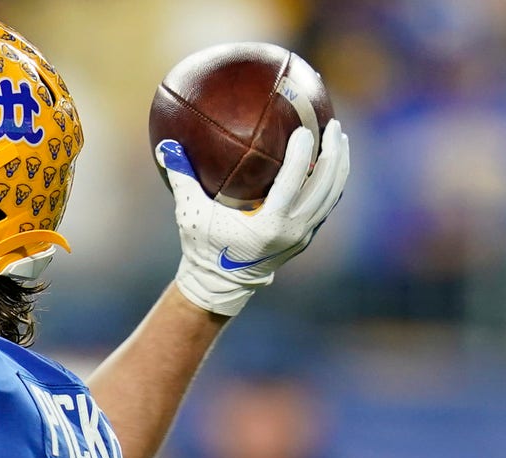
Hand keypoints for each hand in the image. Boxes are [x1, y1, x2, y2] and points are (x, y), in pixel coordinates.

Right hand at [156, 118, 349, 315]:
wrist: (220, 283)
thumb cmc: (203, 247)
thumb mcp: (190, 214)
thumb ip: (181, 179)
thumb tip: (166, 147)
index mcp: (269, 224)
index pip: (294, 182)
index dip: (302, 154)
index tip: (304, 130)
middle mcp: (292, 230)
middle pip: (324, 186)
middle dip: (333, 154)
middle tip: (332, 125)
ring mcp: (303, 235)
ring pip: (331, 195)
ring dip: (339, 166)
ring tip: (339, 138)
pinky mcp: (305, 237)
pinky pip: (326, 204)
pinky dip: (332, 182)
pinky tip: (332, 163)